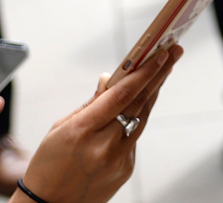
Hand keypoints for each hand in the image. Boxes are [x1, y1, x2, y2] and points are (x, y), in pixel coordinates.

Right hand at [8, 45, 181, 202]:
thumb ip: (90, 104)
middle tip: (174, 52)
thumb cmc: (48, 166)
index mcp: (82, 131)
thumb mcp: (60, 128)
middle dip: (158, 75)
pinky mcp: (126, 170)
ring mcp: (118, 160)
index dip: (143, 73)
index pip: (121, 96)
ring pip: (140, 119)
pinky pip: (134, 137)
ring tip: (163, 71)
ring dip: (152, 94)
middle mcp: (104, 145)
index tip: (160, 55)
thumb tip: (110, 79)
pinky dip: (135, 120)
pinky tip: (138, 106)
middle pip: (138, 103)